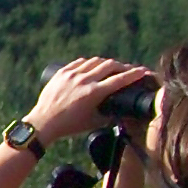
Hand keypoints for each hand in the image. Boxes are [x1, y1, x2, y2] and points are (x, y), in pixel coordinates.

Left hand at [27, 55, 152, 149]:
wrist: (43, 122)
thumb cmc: (70, 126)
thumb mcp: (94, 122)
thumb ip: (110, 116)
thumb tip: (124, 113)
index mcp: (93, 93)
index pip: (120, 79)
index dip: (135, 74)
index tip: (144, 71)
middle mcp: (84, 80)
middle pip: (110, 65)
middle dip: (122, 66)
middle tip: (127, 70)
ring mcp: (72, 74)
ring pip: (95, 61)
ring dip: (106, 63)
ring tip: (111, 68)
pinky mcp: (62, 72)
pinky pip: (80, 62)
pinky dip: (90, 63)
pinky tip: (94, 66)